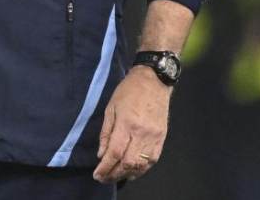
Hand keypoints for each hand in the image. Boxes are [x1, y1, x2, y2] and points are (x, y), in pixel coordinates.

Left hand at [93, 66, 170, 183]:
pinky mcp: (162, 138)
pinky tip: (133, 171)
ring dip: (128, 174)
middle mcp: (142, 133)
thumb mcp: (110, 107)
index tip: (97, 175)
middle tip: (104, 178)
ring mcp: (154, 137)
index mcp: (127, 123)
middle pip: (128, 162)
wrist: (154, 81)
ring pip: (141, 164)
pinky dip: (142, 169)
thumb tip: (102, 154)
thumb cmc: (129, 91)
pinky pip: (153, 160)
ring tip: (116, 176)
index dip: (105, 167)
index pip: (115, 152)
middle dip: (114, 174)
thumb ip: (106, 132)